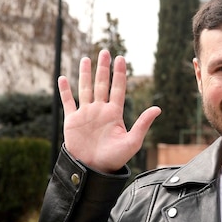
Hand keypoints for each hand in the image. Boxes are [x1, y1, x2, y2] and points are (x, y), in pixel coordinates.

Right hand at [58, 50, 160, 172]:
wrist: (94, 170)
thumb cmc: (115, 158)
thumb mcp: (133, 141)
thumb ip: (143, 123)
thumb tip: (158, 108)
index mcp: (114, 113)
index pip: (118, 88)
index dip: (119, 73)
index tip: (121, 58)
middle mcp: (100, 110)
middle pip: (102, 84)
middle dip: (103, 68)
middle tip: (105, 51)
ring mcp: (86, 114)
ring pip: (85, 89)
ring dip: (85, 74)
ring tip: (86, 59)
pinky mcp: (72, 121)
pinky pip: (68, 102)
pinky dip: (65, 91)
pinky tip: (63, 78)